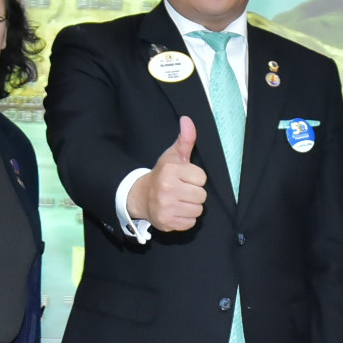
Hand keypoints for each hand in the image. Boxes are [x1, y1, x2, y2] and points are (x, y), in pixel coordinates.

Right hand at [126, 115, 208, 231]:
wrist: (141, 197)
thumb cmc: (162, 175)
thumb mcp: (172, 156)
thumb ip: (185, 139)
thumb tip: (187, 120)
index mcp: (171, 171)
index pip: (202, 178)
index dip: (196, 178)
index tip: (185, 178)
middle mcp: (168, 189)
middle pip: (201, 195)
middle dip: (195, 193)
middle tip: (183, 190)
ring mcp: (166, 207)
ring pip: (198, 210)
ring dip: (191, 206)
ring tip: (180, 200)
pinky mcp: (167, 222)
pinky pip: (191, 222)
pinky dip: (186, 218)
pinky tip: (176, 210)